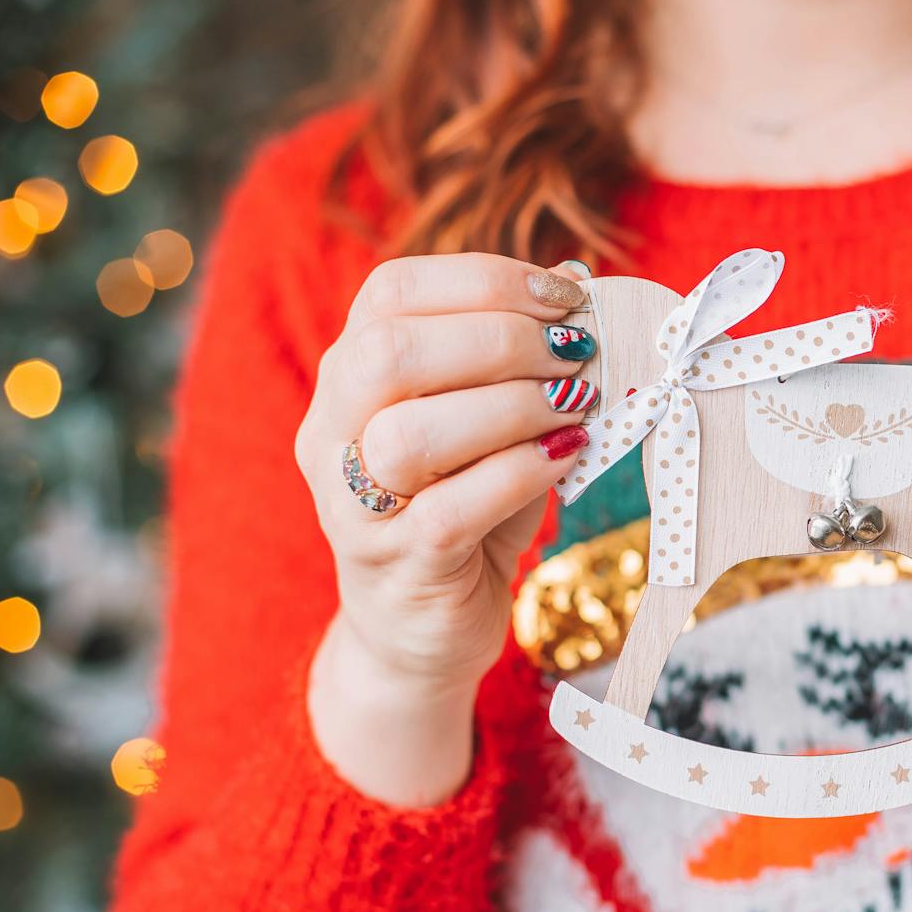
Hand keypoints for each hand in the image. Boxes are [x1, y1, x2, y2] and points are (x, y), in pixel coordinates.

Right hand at [295, 253, 595, 804]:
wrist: (421, 631)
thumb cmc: (464, 509)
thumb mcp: (491, 426)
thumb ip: (517, 362)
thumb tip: (580, 287)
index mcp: (348, 375)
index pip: (390, 292)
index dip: (485, 280)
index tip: (566, 297)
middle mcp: (331, 433)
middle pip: (390, 352)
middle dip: (501, 340)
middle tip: (574, 356)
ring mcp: (352, 505)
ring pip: (410, 435)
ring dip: (511, 409)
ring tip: (575, 409)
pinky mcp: (395, 566)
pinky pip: (449, 512)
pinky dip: (520, 474)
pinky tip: (566, 458)